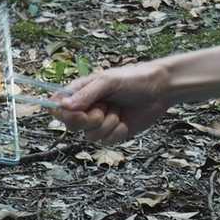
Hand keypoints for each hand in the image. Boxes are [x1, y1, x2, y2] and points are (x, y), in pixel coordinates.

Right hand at [51, 63, 169, 144]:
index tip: (75, 112)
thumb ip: (86, 94)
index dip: (62, 113)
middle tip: (102, 109)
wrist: (161, 90)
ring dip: (106, 125)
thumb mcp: (108, 81)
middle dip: (87, 120)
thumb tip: (62, 106)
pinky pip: (105, 141)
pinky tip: (125, 120)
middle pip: (71, 125)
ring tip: (118, 111)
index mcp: (81, 91)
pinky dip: (116, 132)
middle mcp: (87, 108)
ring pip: (89, 136)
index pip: (57, 106)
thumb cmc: (135, 79)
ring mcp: (100, 122)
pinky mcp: (113, 133)